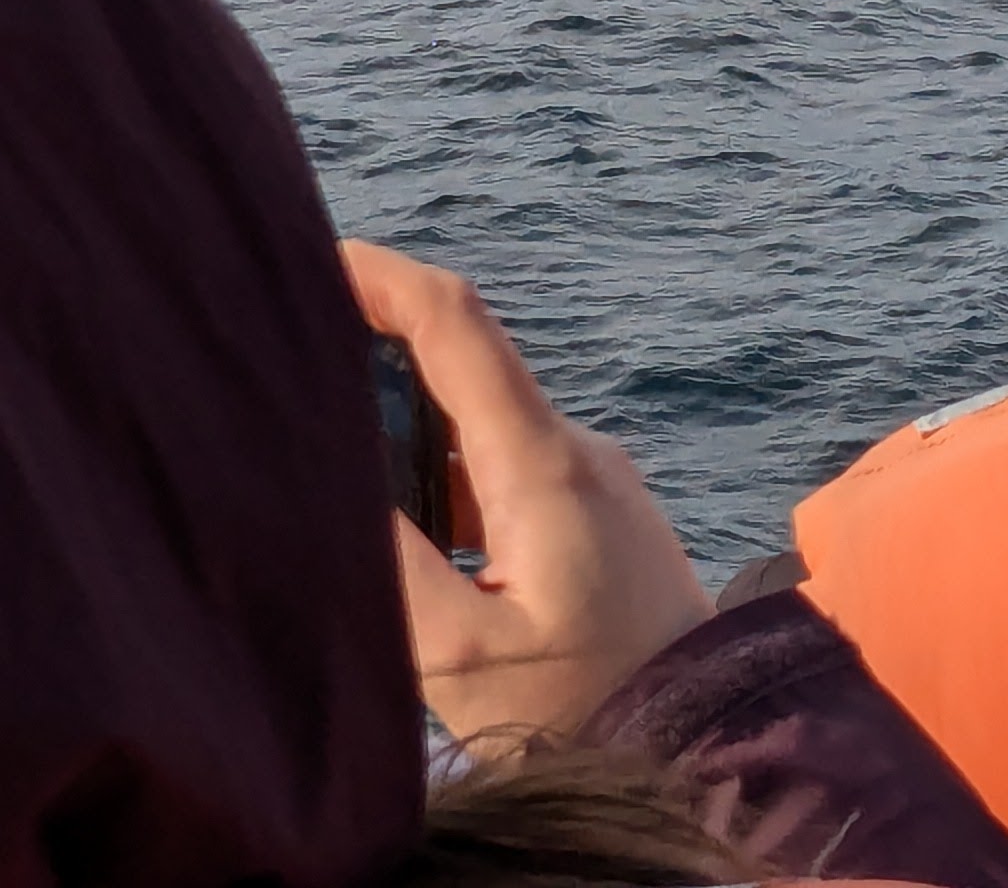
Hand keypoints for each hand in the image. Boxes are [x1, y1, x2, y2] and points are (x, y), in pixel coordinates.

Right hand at [341, 240, 713, 742]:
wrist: (714, 748)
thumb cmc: (591, 711)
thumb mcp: (465, 661)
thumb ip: (389, 569)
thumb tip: (327, 489)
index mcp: (541, 463)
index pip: (455, 323)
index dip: (381, 278)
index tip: (313, 259)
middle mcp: (573, 449)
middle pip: (459, 366)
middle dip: (374, 364)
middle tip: (292, 389)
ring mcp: (592, 478)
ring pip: (479, 424)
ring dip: (409, 434)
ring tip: (334, 473)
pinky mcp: (599, 513)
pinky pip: (506, 467)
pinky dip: (447, 477)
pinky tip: (407, 532)